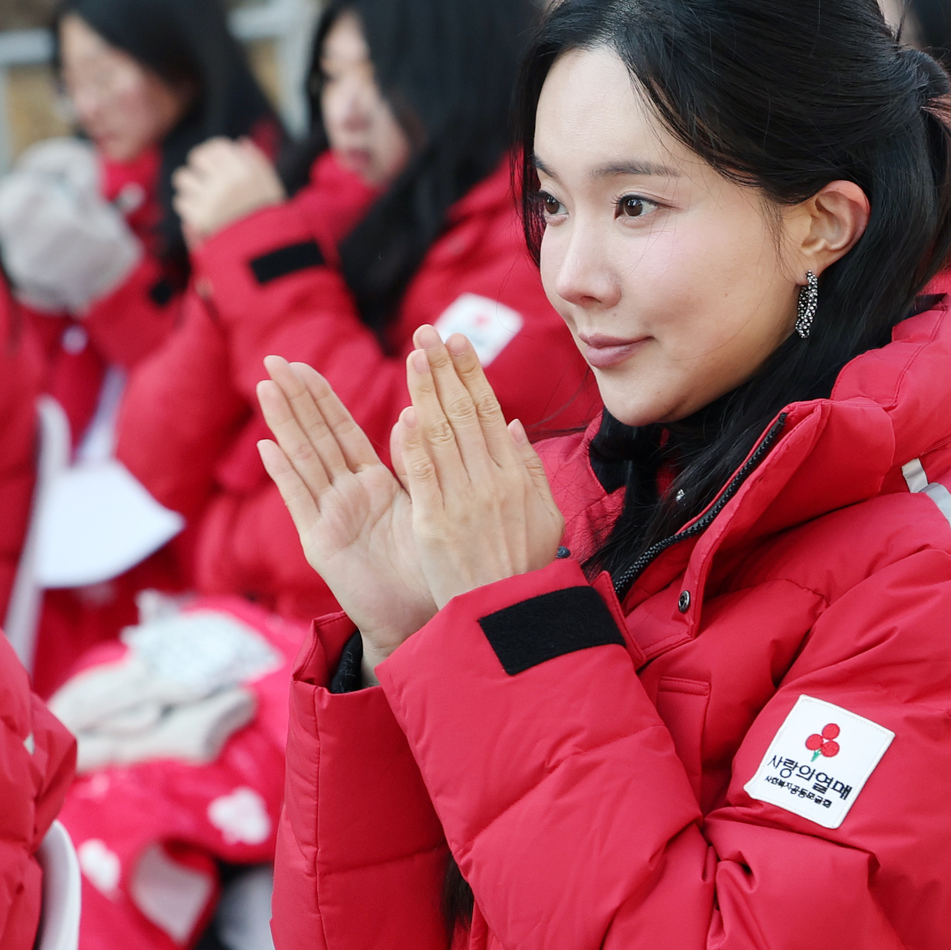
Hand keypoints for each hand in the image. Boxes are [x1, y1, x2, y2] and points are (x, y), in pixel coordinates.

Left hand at [173, 138, 283, 240]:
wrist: (264, 255)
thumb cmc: (269, 219)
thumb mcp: (272, 187)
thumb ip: (258, 162)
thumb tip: (240, 142)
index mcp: (247, 171)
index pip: (217, 147)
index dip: (211, 153)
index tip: (211, 163)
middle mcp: (229, 181)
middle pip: (196, 158)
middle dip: (198, 168)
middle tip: (202, 179)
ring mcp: (212, 199)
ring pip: (183, 178)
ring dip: (189, 187)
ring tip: (200, 198)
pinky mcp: (199, 217)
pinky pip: (181, 201)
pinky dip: (188, 208)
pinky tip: (200, 215)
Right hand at [257, 356, 434, 676]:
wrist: (422, 617)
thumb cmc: (431, 564)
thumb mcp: (427, 503)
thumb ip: (415, 463)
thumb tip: (412, 413)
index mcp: (373, 483)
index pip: (342, 430)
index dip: (322, 397)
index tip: (302, 363)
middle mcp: (345, 495)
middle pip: (315, 437)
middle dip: (294, 399)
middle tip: (272, 359)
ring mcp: (330, 517)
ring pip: (304, 461)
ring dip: (284, 424)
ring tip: (265, 388)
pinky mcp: (322, 544)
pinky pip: (302, 502)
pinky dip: (285, 475)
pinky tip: (268, 447)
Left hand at [393, 326, 563, 610]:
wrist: (508, 616)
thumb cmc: (525, 568)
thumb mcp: (545, 515)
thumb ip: (528, 468)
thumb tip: (511, 425)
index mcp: (516, 477)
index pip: (489, 412)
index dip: (472, 375)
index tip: (457, 343)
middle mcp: (491, 482)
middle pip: (465, 414)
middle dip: (445, 370)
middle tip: (428, 333)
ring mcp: (464, 502)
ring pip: (443, 435)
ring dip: (426, 392)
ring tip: (414, 356)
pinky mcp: (437, 524)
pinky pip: (425, 476)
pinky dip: (414, 444)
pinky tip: (405, 412)